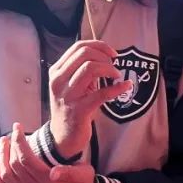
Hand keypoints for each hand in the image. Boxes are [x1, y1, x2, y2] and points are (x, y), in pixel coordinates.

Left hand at [0, 123, 96, 182]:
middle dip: (10, 146)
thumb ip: (70, 173)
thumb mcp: (85, 174)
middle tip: (10, 133)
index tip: (17, 127)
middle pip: (14, 166)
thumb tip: (54, 173)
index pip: (26, 159)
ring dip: (2, 158)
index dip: (19, 141)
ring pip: (7, 177)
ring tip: (4, 144)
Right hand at [48, 40, 132, 158]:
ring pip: (90, 68)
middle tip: (114, 66)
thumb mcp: (71, 84)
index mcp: (57, 71)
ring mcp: (68, 95)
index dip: (99, 46)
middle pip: (84, 54)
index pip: (78, 47)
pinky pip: (102, 93)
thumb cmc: (71, 107)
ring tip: (117, 76)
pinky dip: (117, 87)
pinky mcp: (79, 110)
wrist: (63, 136)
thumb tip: (106, 55)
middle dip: (104, 56)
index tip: (112, 53)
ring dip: (109, 69)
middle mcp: (58, 80)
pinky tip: (126, 86)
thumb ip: (82, 69)